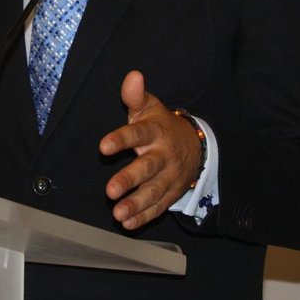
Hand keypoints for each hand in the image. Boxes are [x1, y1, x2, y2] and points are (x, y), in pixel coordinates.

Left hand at [98, 70, 202, 230]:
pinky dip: (144, 217)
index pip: (137, 134)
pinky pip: (159, 207)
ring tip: (118, 214)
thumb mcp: (150, 107)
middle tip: (109, 190)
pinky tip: (128, 223)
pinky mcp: (171, 193)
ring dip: (135, 204)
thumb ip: (136, 95)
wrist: (196, 146)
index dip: (121, 140)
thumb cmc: (162, 125)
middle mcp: (163, 155)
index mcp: (155, 132)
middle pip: (147, 168)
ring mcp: (169, 177)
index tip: (103, 146)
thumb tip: (132, 75)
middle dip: (129, 180)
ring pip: (153, 192)